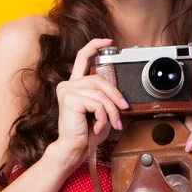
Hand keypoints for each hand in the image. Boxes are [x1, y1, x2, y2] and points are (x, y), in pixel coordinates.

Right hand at [54, 38, 128, 165]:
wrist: (74, 149)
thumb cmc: (86, 134)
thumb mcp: (99, 110)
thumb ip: (105, 97)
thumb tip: (120, 95)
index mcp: (74, 85)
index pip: (82, 57)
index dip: (95, 46)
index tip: (108, 42)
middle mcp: (68, 85)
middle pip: (99, 78)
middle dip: (115, 93)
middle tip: (124, 107)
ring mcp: (67, 91)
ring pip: (100, 93)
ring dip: (111, 110)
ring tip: (113, 123)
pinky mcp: (70, 99)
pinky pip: (97, 103)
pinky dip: (103, 117)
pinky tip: (98, 127)